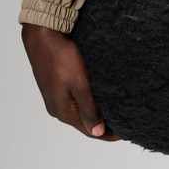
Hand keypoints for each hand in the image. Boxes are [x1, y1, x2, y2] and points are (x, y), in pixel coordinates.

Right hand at [21, 23, 121, 140]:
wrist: (41, 33)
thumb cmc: (60, 56)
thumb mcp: (79, 83)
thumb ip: (88, 109)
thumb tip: (97, 132)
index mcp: (63, 111)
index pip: (90, 131)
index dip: (109, 134)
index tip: (126, 132)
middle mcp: (57, 108)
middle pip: (84, 123)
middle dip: (103, 125)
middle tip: (123, 122)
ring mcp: (54, 97)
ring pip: (79, 112)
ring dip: (95, 113)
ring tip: (113, 110)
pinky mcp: (54, 86)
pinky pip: (74, 101)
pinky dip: (87, 103)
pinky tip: (97, 97)